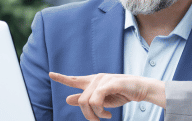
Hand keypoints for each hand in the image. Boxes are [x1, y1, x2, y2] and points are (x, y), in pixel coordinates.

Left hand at [49, 72, 165, 120]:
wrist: (141, 89)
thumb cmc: (122, 94)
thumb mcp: (102, 100)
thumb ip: (86, 99)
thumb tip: (67, 99)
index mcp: (93, 81)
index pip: (75, 79)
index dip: (62, 78)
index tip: (51, 74)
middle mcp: (96, 78)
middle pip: (81, 100)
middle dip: (87, 114)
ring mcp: (103, 79)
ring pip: (87, 101)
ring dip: (95, 114)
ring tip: (105, 117)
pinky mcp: (109, 83)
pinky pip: (96, 100)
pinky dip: (100, 110)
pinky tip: (108, 114)